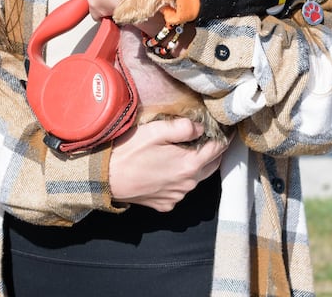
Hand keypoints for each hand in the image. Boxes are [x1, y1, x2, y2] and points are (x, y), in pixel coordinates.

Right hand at [109, 118, 227, 211]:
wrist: (105, 178)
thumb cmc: (128, 151)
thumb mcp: (155, 131)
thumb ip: (182, 127)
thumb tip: (200, 128)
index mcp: (189, 165)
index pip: (217, 149)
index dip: (223, 137)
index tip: (226, 129)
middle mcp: (188, 184)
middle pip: (211, 166)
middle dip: (214, 152)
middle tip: (210, 138)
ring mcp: (177, 196)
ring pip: (197, 179)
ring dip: (197, 166)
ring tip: (187, 151)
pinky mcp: (165, 204)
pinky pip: (181, 190)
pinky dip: (181, 179)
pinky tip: (169, 169)